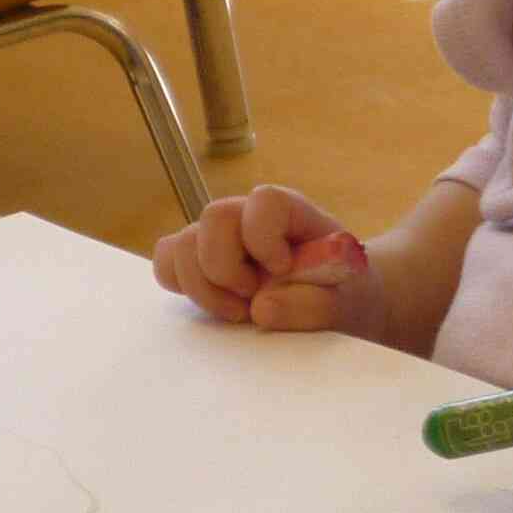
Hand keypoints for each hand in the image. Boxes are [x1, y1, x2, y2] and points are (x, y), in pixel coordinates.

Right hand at [153, 185, 379, 335]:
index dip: (265, 237)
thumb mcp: (346, 303)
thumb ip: (315, 305)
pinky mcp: (196, 258)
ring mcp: (217, 235)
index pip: (265, 200)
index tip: (281, 270)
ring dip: (203, 288)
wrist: (333, 297)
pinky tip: (217, 304)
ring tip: (239, 311)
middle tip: (253, 300)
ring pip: (181, 245)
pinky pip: (166, 262)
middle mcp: (248, 216)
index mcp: (292, 212)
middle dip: (227, 269)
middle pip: (213, 218)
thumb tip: (261, 308)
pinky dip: (182, 287)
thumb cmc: (340, 292)